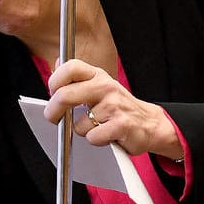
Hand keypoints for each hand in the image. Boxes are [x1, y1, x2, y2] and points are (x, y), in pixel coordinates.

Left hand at [45, 59, 181, 161]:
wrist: (150, 124)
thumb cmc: (120, 107)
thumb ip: (77, 77)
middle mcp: (106, 87)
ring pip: (78, 124)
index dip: (55, 80)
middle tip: (54, 119)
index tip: (53, 93)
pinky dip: (96, 141)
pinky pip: (93, 137)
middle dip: (53, 112)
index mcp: (98, 76)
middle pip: (65, 95)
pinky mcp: (122, 124)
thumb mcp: (100, 86)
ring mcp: (115, 105)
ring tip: (96, 127)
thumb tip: (57, 62)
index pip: (71, 67)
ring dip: (83, 131)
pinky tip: (106, 135)